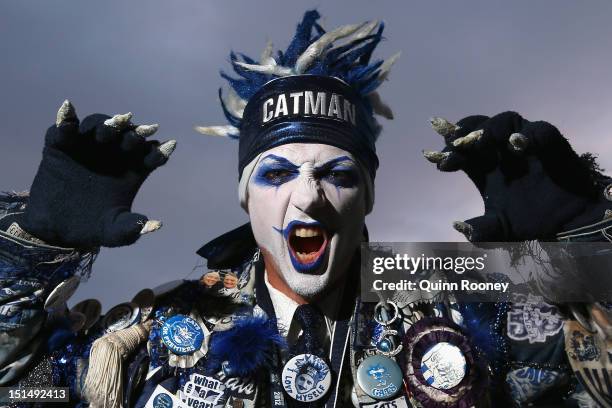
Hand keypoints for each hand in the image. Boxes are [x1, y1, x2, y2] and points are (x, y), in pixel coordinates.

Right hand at [20, 100, 176, 247]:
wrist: (56, 229)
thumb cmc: (93, 228)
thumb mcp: (114, 233)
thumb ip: (131, 229)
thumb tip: (156, 225)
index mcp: (133, 169)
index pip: (151, 155)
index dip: (160, 151)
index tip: (170, 146)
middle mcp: (114, 153)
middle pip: (128, 136)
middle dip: (135, 132)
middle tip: (143, 131)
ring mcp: (88, 145)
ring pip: (100, 127)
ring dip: (107, 124)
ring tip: (112, 126)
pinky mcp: (61, 144)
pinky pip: (65, 128)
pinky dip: (67, 118)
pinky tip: (69, 110)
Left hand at [423, 111, 606, 240]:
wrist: (566, 223)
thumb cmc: (528, 221)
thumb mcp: (500, 231)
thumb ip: (481, 231)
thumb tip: (458, 226)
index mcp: (482, 167)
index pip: (459, 151)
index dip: (447, 153)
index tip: (437, 162)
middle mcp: (499, 150)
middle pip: (476, 127)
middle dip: (464, 131)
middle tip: (456, 144)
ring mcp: (524, 143)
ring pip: (505, 120)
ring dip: (491, 129)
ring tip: (483, 142)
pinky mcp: (549, 142)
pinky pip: (540, 130)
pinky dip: (529, 134)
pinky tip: (517, 143)